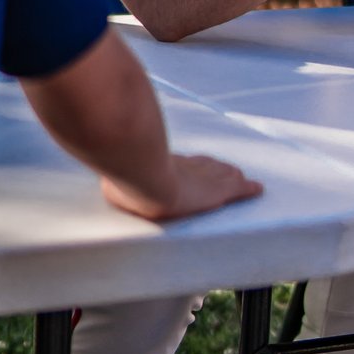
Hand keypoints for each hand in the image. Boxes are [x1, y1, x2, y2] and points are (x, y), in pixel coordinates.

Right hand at [101, 154, 262, 221]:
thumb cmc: (125, 173)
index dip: (191, 164)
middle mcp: (186, 164)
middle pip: (205, 166)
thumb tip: (95, 166)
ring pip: (223, 176)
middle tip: (226, 171)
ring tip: (241, 180)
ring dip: (232, 178)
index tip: (196, 165)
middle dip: (215, 169)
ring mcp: (202, 177)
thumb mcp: (114, 174)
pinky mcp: (216, 191)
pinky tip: (258, 189)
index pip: (182, 162)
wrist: (144, 175)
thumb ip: (111, 168)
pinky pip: (238, 189)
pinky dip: (248, 189)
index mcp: (164, 162)